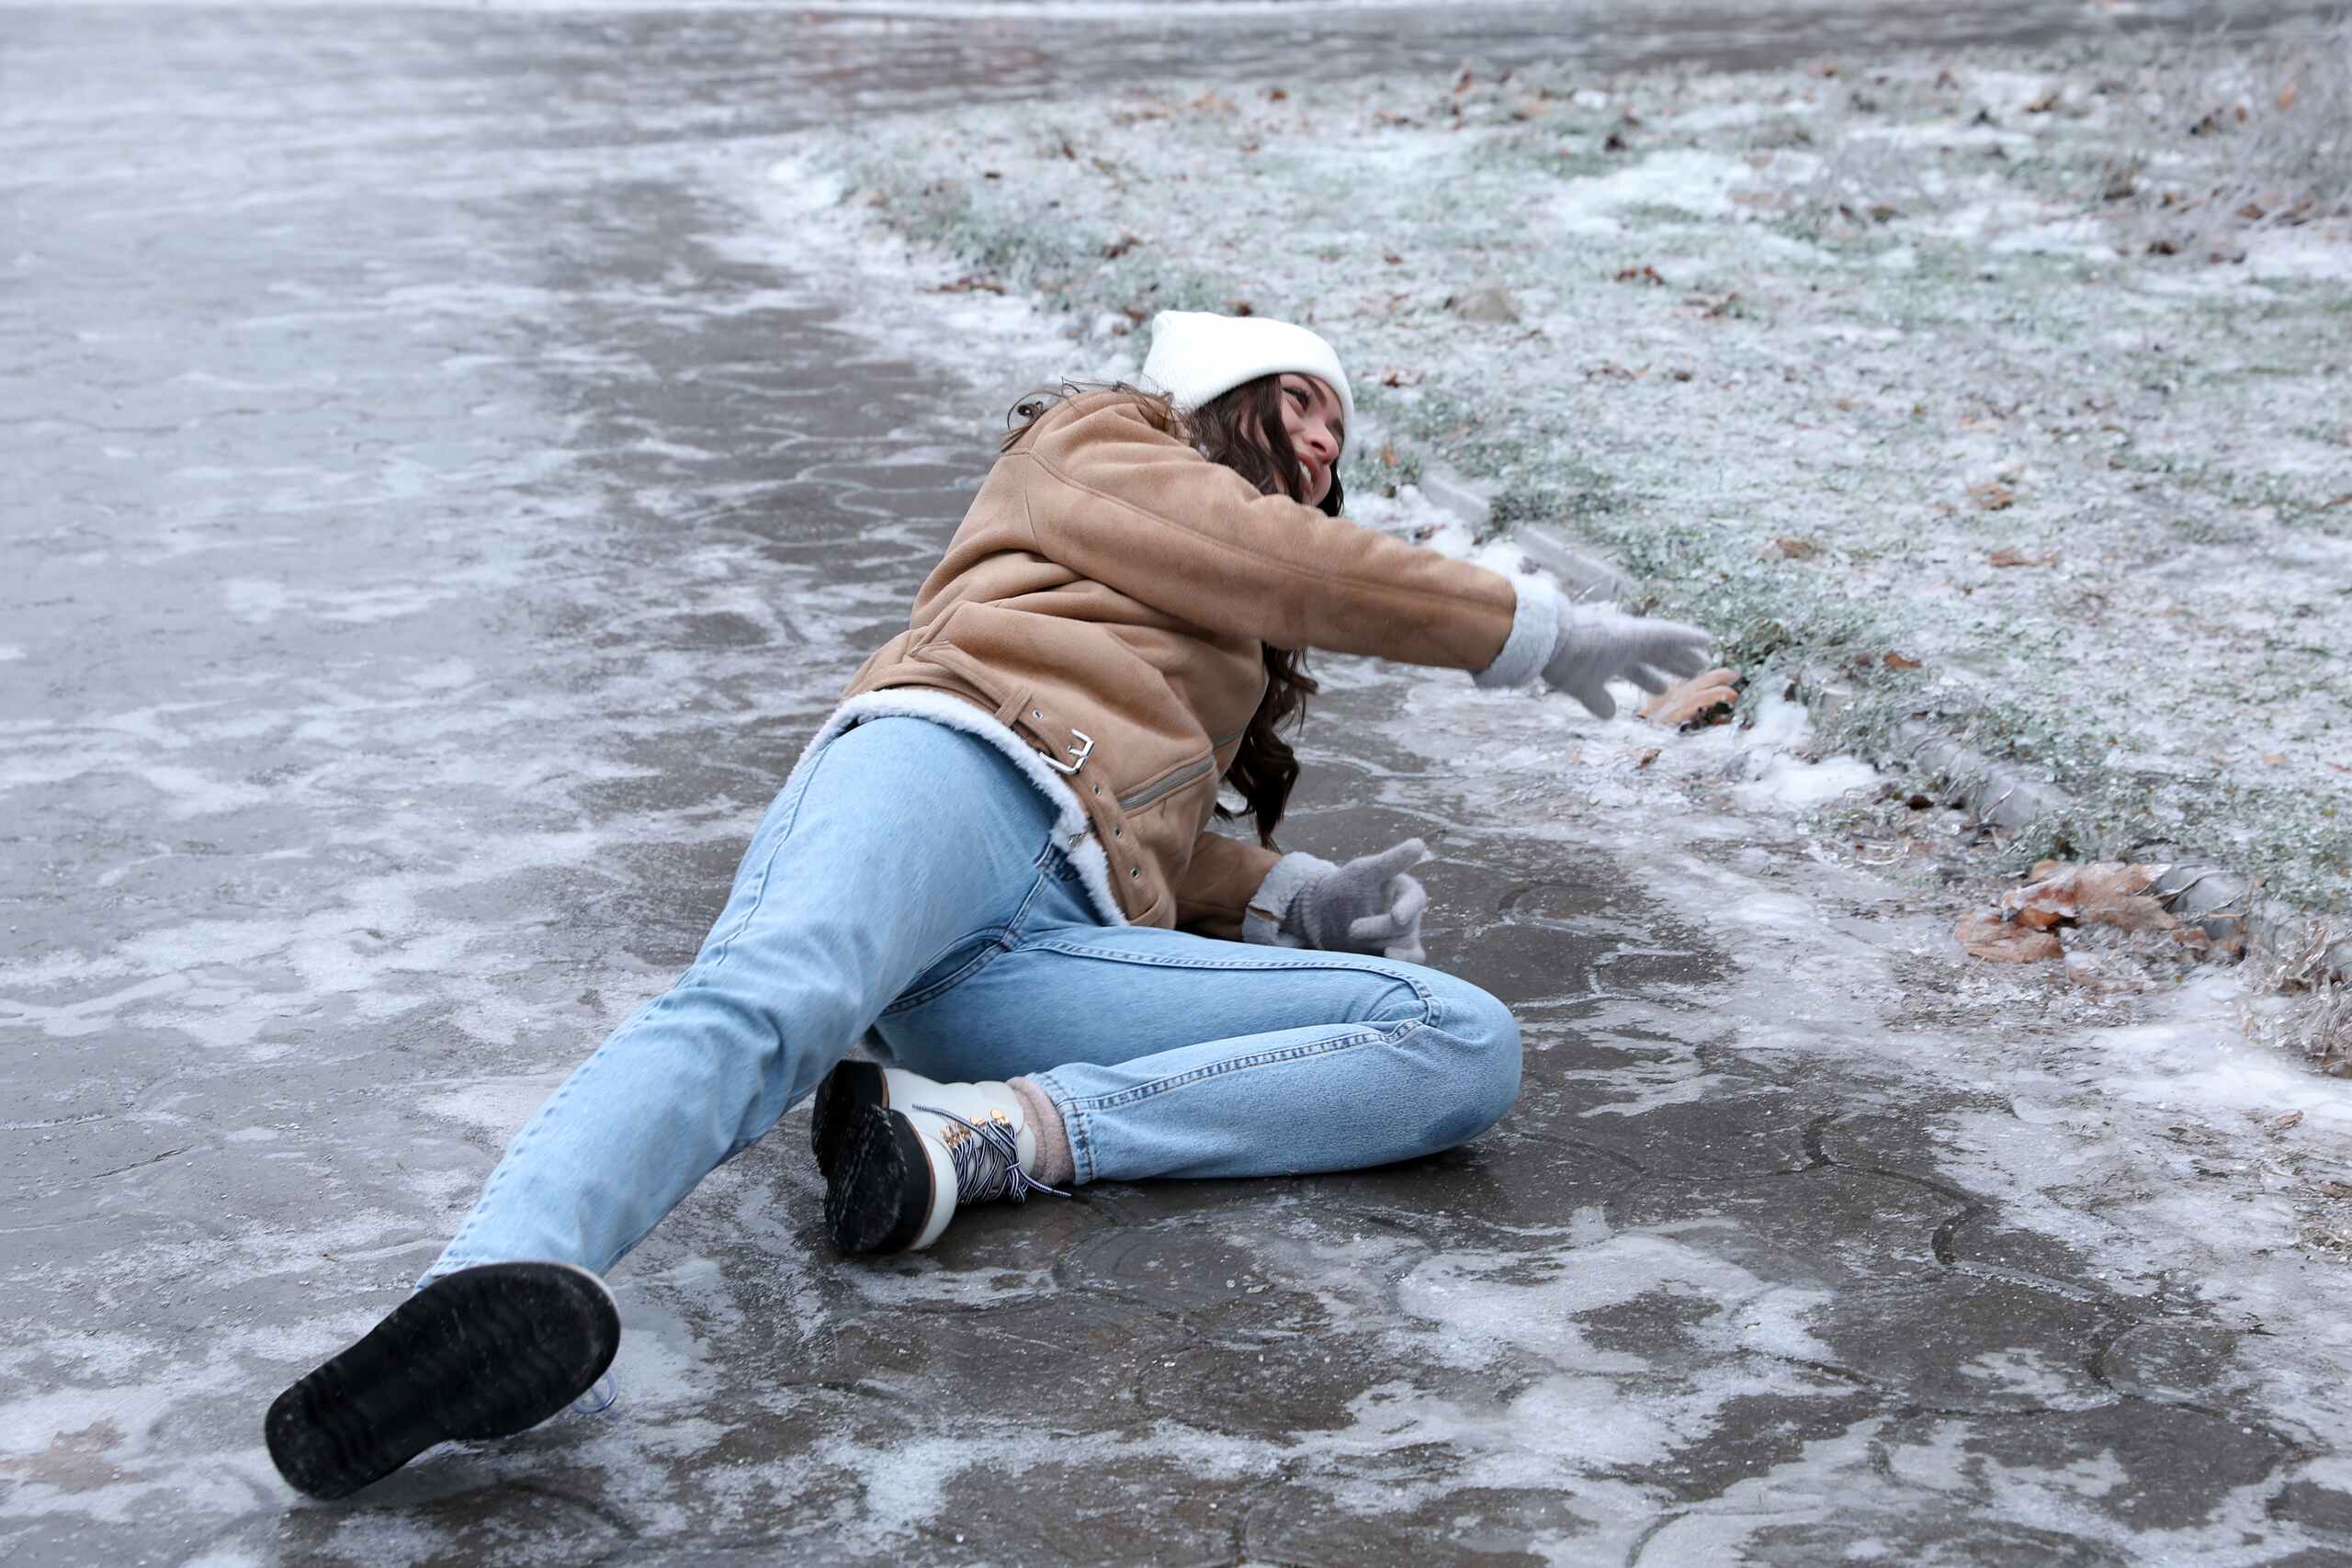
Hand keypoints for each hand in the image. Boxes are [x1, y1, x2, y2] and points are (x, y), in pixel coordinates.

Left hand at [1285, 839, 1431, 962]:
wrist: (1323, 917)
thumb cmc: (1345, 888)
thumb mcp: (1363, 871)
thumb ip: (1391, 861)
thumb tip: (1420, 843)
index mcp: (1406, 891)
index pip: (1415, 899)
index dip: (1407, 908)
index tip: (1396, 916)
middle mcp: (1411, 914)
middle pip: (1405, 927)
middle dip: (1377, 928)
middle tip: (1352, 928)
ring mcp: (1405, 937)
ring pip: (1404, 947)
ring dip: (1377, 944)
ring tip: (1352, 938)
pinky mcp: (1396, 955)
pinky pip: (1408, 963)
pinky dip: (1399, 963)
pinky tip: (1384, 960)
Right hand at [1541, 604, 1710, 719]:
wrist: (1549, 642)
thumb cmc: (1561, 664)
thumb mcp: (1581, 688)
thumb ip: (1597, 700)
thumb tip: (1610, 715)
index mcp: (1607, 657)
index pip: (1635, 668)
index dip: (1650, 677)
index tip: (1664, 686)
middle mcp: (1622, 644)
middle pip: (1655, 655)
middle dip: (1673, 664)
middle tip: (1695, 670)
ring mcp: (1631, 636)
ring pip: (1666, 646)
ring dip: (1686, 655)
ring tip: (1705, 662)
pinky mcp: (1637, 631)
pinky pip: (1668, 632)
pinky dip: (1687, 635)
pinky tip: (1707, 638)